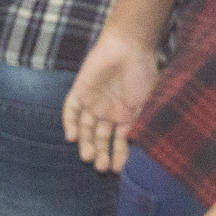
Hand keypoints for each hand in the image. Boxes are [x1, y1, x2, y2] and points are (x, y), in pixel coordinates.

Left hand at [62, 30, 159, 173]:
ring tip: (88, 156)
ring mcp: (93, 101)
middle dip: (100, 153)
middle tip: (100, 166)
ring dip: (85, 142)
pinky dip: (69, 122)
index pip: (118, 141)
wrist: (129, 45)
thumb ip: (138, 124)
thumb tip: (135, 149)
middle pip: (99, 137)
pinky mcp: (80, 90)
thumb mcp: (147, 103)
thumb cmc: (143, 73)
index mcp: (125, 115)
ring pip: (84, 128)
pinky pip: (70, 109)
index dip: (117, 156)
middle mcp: (108, 111)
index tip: (116, 169)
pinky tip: (71, 136)